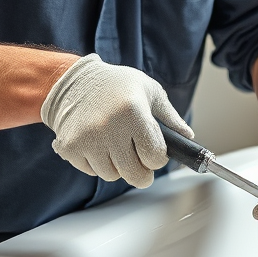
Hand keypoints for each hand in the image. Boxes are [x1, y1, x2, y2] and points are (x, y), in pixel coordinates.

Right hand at [41, 55, 192, 187]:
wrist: (73, 81)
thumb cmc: (116, 85)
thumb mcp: (149, 90)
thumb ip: (170, 116)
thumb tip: (188, 137)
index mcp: (133, 112)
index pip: (155, 156)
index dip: (158, 157)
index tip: (155, 151)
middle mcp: (109, 127)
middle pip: (135, 175)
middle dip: (142, 171)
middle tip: (140, 159)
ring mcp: (87, 139)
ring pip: (112, 175)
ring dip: (118, 166)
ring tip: (116, 144)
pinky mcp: (69, 147)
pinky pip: (91, 171)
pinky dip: (97, 163)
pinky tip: (98, 143)